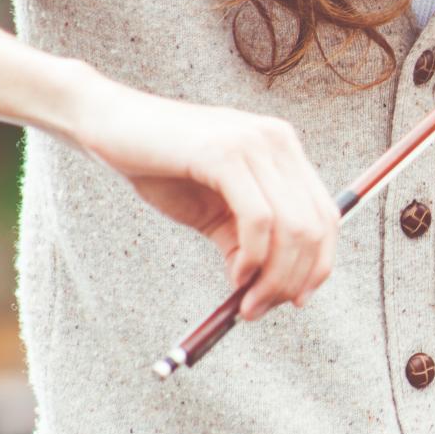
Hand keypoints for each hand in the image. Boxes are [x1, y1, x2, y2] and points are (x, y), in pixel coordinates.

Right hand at [67, 73, 338, 318]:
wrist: (108, 124)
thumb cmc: (160, 166)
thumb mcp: (213, 210)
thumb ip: (245, 241)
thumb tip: (268, 289)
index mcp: (283, 149)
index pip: (326, 215)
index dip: (319, 264)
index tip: (295, 300)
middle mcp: (278, 141)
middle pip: (315, 226)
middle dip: (294, 279)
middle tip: (260, 309)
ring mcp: (255, 143)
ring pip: (293, 227)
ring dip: (274, 278)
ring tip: (246, 302)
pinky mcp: (226, 153)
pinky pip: (259, 219)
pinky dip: (254, 258)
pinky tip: (236, 275)